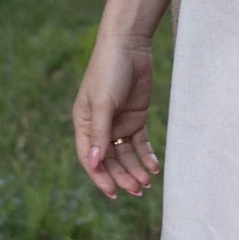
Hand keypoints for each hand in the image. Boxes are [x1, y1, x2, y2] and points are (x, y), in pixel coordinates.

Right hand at [73, 32, 159, 199]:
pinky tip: (154, 167)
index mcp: (84, 124)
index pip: (90, 158)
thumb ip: (100, 133)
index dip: (100, 176)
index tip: (113, 193)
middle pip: (110, 159)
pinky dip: (146, 156)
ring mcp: (119, 123)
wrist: (129, 46)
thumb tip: (94, 164)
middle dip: (122, 176)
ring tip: (147, 183)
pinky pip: (140, 143)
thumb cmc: (109, 71)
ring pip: (126, 154)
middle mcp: (100, 127)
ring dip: (135, 169)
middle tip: (137, 190)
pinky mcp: (136, 118)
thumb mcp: (104, 103)